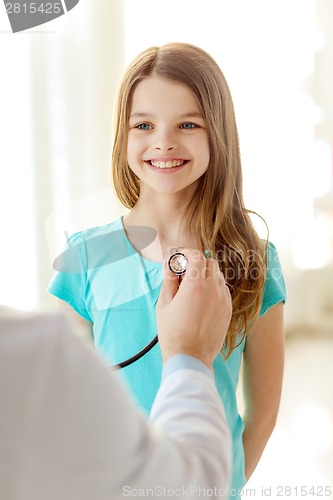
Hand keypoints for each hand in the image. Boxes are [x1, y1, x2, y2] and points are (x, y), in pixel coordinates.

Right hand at [156, 248, 231, 367]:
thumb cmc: (173, 333)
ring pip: (218, 275)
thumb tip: (169, 263)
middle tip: (184, 273)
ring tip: (192, 288)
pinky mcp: (228, 309)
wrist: (190, 358)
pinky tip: (202, 299)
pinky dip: (213, 287)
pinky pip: (223, 289)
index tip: (180, 258)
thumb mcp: (164, 304)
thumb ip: (169, 279)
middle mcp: (213, 290)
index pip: (197, 256)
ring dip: (206, 274)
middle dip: (197, 262)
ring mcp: (223, 300)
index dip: (187, 253)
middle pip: (210, 262)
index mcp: (196, 286)